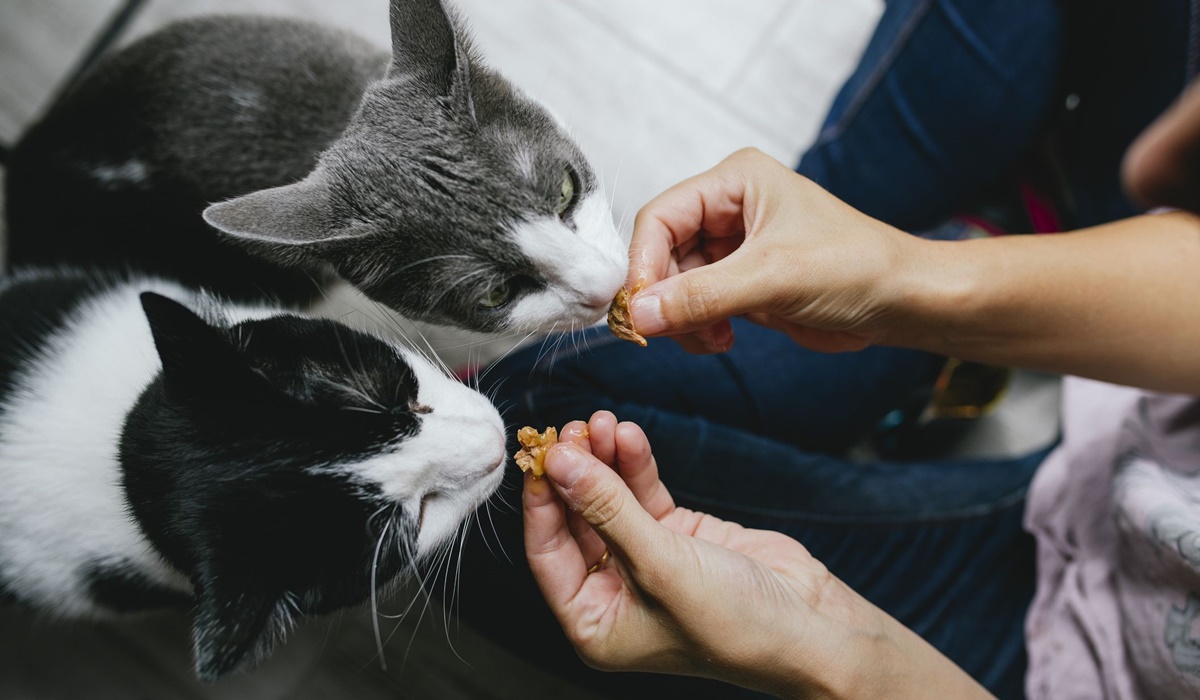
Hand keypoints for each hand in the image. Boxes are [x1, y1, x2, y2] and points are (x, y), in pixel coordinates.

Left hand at [521, 412, 990, 698]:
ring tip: (603, 421)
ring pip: (609, 499)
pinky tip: (629, 435)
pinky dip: (636, 464)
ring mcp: (645, 559)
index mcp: (594, 622)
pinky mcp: (678, 535)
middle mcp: (614, 591)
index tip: (539, 454)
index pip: (548, 552)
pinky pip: (644, 493)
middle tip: (573, 428)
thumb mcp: (661, 566)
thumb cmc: (735, 625)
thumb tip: (561, 464)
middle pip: (576, 518)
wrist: (811, 624)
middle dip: (575, 471)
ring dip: (604, 460)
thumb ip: (608, 509)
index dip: (542, 500)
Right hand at [625, 148, 916, 353]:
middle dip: (664, 296)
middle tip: (667, 331)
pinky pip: (696, 305)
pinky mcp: (742, 281)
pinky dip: (698, 327)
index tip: (639, 307)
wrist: (902, 302)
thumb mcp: (773, 277)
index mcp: (735, 181)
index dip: (643, 263)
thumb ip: (702, 295)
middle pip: (661, 252)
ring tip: (711, 337)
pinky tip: (722, 338)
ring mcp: (734, 247)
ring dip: (682, 318)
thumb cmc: (858, 267)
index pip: (660, 217)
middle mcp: (729, 209)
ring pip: (675, 284)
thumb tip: (640, 313)